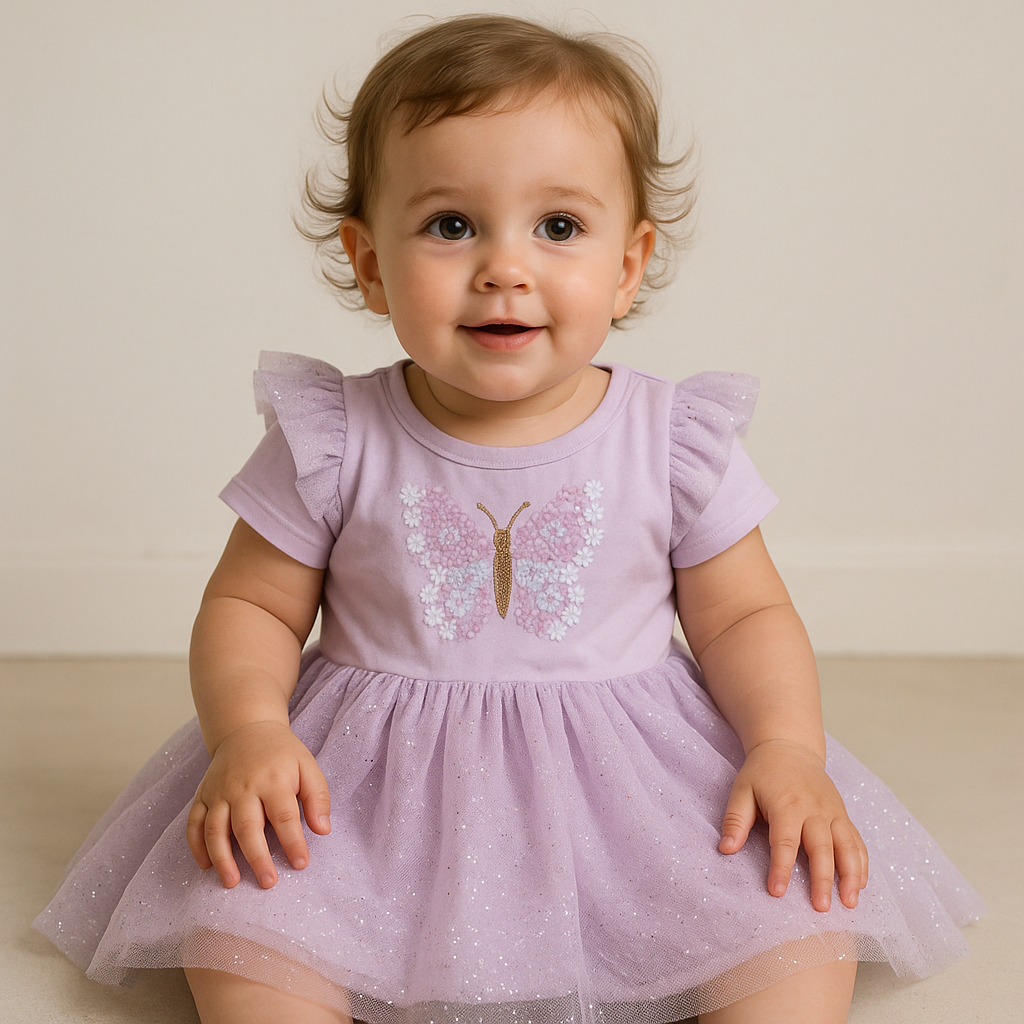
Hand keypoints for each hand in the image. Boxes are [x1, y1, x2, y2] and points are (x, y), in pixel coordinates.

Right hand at [187, 721, 330, 888]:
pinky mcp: (202, 795)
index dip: (293, 842)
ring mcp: (219, 791)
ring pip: (215, 829)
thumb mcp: (308, 767)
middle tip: (268, 882)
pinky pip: (194, 822)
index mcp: (273, 779)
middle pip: (247, 826)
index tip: (301, 864)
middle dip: (257, 857)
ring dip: (222, 858)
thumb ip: (317, 798)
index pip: (284, 815)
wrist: (247, 729)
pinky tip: (205, 866)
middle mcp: (243, 787)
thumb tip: (323, 830)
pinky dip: (196, 846)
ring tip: (232, 882)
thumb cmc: (282, 754)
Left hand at [718, 739, 868, 910]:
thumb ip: (735, 820)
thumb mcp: (742, 790)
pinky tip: (861, 885)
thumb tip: (725, 849)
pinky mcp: (843, 814)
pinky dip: (862, 863)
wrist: (790, 748)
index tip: (777, 892)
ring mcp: (833, 812)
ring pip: (847, 846)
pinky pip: (856, 841)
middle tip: (821, 908)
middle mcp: (814, 809)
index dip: (781, 867)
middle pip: (821, 848)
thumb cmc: (762, 773)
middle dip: (822, 879)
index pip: (785, 841)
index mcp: (787, 804)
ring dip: (851, 875)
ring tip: (850, 903)